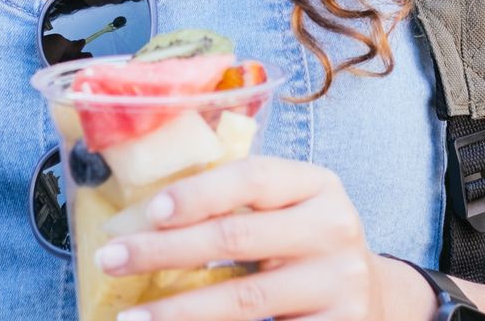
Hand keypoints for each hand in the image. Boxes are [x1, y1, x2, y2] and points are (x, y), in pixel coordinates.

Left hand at [94, 156, 428, 320]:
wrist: (372, 300)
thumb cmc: (306, 247)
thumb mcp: (289, 212)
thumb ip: (239, 204)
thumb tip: (142, 215)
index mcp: (318, 185)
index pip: (252, 178)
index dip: (198, 192)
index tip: (150, 210)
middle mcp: (334, 229)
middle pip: (237, 238)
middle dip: (165, 250)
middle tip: (112, 258)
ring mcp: (340, 283)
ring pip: (246, 299)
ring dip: (179, 310)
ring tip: (130, 318)